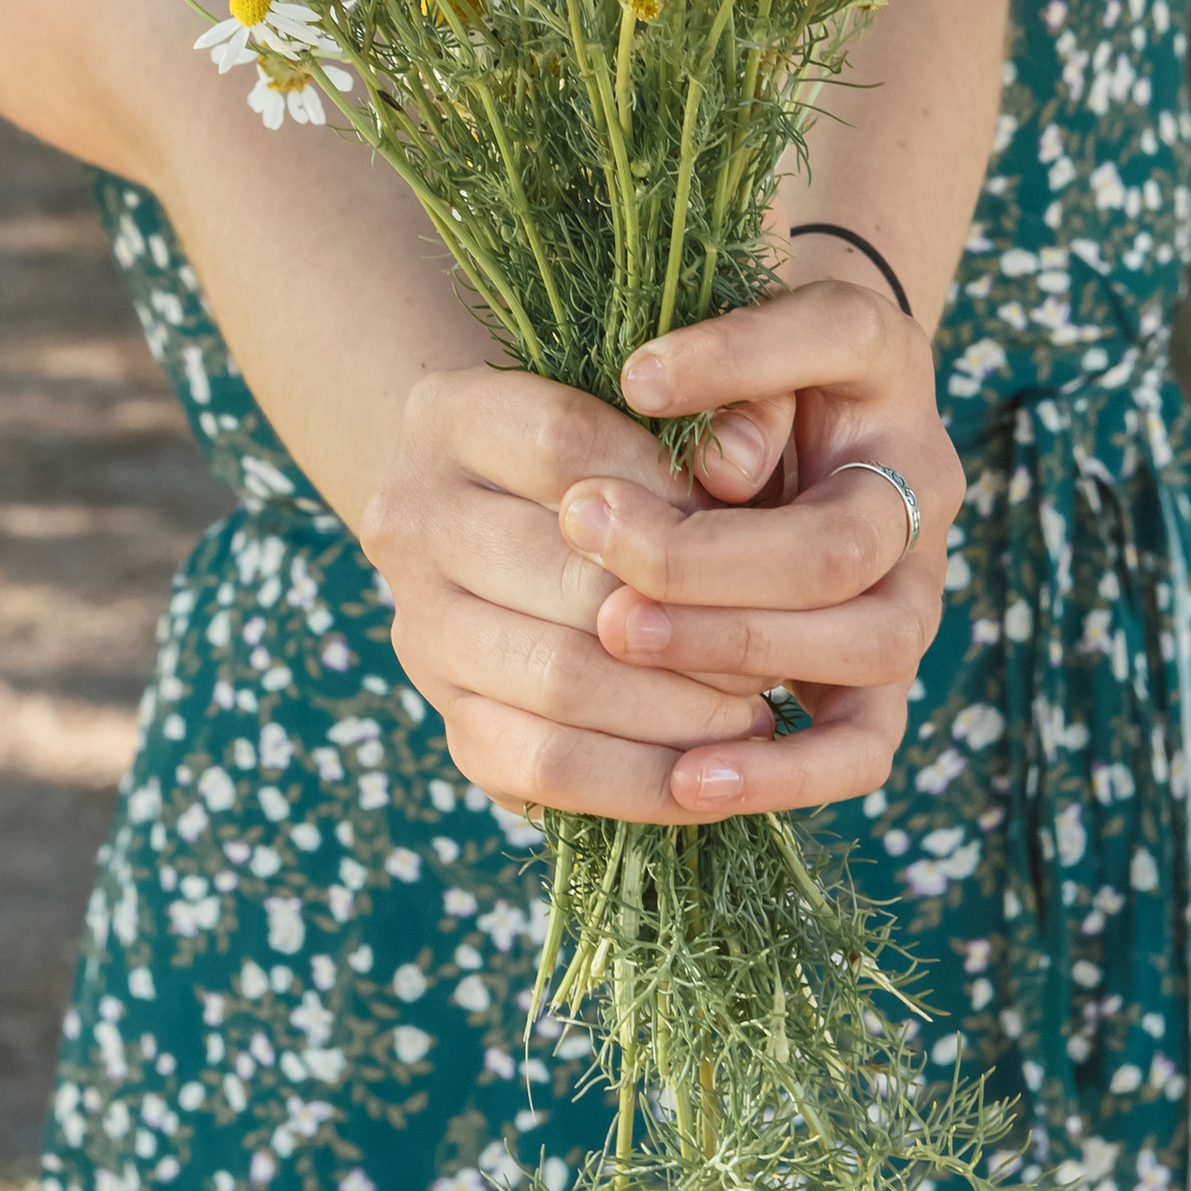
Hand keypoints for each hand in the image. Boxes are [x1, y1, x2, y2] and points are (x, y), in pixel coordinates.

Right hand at [359, 360, 798, 825]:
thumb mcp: (662, 409)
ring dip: (679, 709)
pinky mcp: (447, 720)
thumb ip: (718, 413)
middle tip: (781, 645)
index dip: (671, 492)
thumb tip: (742, 466)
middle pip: (566, 580)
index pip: (565, 445)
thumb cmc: (616, 454)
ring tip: (758, 709)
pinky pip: (541, 768)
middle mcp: (408, 519)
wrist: (501, 519)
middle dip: (694, 623)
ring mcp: (419, 629)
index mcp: (448, 416)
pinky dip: (639, 782)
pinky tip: (711, 768)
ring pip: (558, 681)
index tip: (759, 527)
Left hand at [563, 269, 964, 817]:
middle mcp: (918, 483)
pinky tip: (688, 780)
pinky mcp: (878, 678)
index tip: (631, 379)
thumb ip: (731, 373)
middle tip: (586, 530)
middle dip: (703, 553)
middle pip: (841, 544)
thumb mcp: (721, 331)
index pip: (839, 337)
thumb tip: (718, 468)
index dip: (738, 360)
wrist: (779, 410)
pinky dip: (785, 773)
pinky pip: (861, 747)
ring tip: (617, 635)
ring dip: (731, 644)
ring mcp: (911, 586)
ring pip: (868, 645)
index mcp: (884, 365)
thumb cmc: (725, 364)